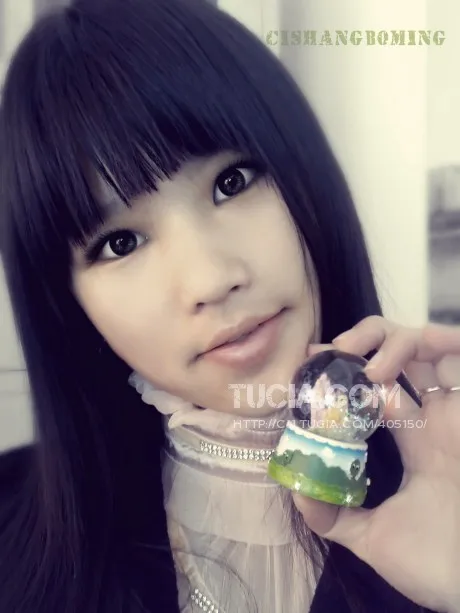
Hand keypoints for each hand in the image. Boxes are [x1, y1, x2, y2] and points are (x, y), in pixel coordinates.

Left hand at [293, 316, 459, 612]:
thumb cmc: (434, 562)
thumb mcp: (372, 536)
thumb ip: (332, 514)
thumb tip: (295, 487)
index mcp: (415, 441)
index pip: (379, 391)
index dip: (349, 373)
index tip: (313, 363)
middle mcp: (435, 419)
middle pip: (402, 356)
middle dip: (366, 341)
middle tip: (336, 352)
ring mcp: (456, 412)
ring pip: (428, 346)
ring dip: (392, 341)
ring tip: (363, 366)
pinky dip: (438, 340)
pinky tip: (402, 357)